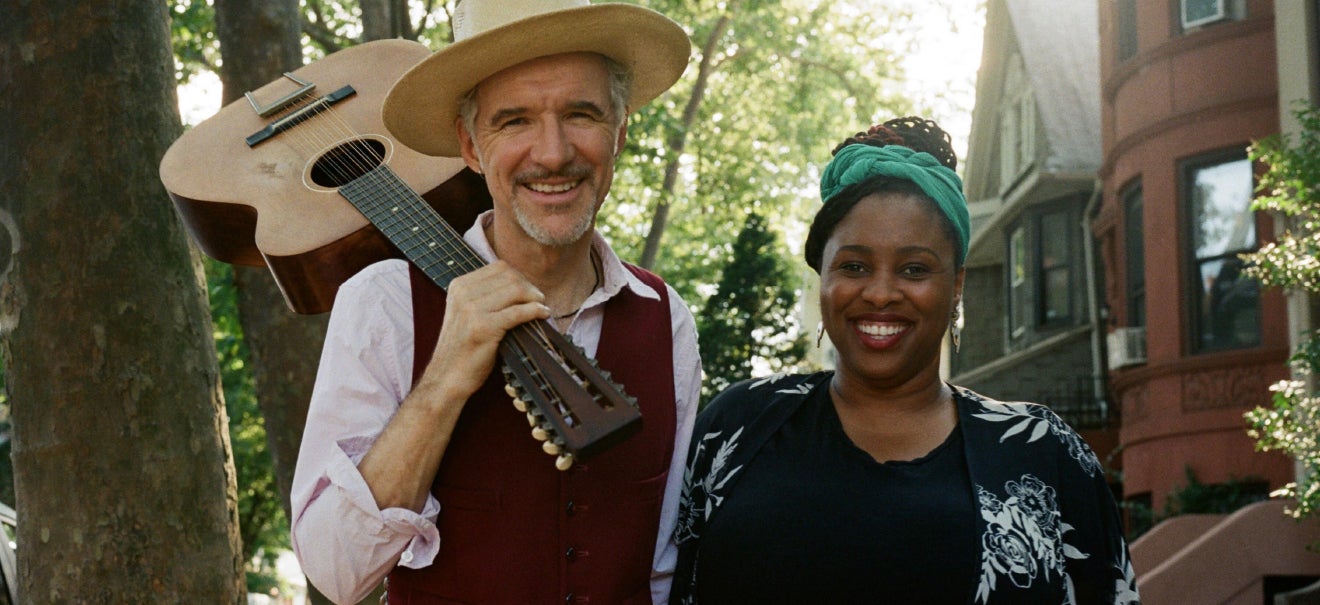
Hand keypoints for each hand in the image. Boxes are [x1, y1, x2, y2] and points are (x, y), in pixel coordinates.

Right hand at [420, 260, 550, 402]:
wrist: (448, 377)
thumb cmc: (463, 348)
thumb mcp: (467, 312)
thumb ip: (485, 296)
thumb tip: (521, 284)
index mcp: (459, 285)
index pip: (499, 268)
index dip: (520, 278)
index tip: (529, 292)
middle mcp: (463, 293)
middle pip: (510, 276)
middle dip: (529, 287)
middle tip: (539, 301)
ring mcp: (472, 309)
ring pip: (516, 290)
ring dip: (535, 299)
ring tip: (541, 308)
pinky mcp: (483, 327)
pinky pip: (518, 312)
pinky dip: (535, 311)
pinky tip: (542, 315)